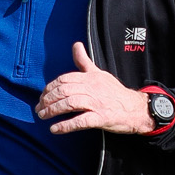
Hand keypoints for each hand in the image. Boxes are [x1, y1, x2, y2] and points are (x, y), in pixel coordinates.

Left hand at [36, 43, 152, 134]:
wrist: (135, 108)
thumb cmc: (114, 92)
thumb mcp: (99, 73)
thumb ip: (84, 61)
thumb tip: (75, 45)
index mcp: (90, 77)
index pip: (64, 80)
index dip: (50, 88)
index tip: (42, 96)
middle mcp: (92, 88)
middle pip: (64, 91)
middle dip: (47, 100)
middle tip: (39, 108)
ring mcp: (97, 103)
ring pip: (69, 104)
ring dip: (52, 110)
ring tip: (42, 116)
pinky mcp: (101, 118)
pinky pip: (80, 121)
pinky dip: (65, 125)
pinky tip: (54, 129)